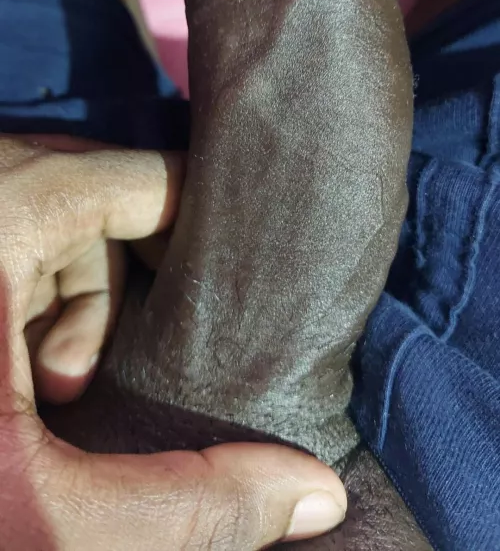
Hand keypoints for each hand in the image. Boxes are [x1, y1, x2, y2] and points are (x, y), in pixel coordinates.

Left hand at [0, 135, 345, 549]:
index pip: (151, 180)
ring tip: (42, 385)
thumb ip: (187, 502)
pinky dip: (22, 278)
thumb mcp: (48, 515)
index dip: (203, 247)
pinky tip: (3, 362)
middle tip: (72, 387)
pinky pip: (13, 214)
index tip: (213, 318)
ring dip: (70, 291)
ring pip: (59, 205)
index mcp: (4, 207)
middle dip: (118, 293)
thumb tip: (318, 492)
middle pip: (105, 194)